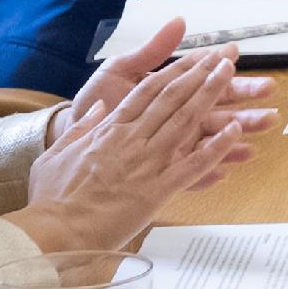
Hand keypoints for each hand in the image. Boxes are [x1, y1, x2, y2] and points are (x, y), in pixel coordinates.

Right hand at [21, 26, 270, 251]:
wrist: (54, 232)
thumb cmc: (51, 199)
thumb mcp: (57, 154)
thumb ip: (80, 128)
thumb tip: (97, 109)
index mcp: (109, 129)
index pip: (148, 90)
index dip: (175, 70)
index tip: (195, 57)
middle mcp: (131, 139)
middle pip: (172, 98)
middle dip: (200, 74)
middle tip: (224, 56)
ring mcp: (146, 163)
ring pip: (186, 121)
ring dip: (211, 95)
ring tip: (231, 74)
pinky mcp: (157, 190)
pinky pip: (193, 164)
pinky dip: (217, 147)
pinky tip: (236, 131)